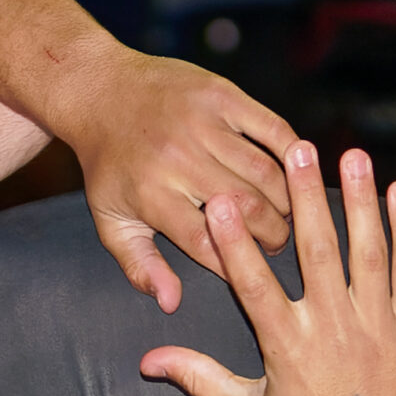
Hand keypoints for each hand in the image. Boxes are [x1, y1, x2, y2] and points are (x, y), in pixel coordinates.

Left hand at [51, 50, 297, 313]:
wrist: (100, 91)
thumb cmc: (109, 166)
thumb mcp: (111, 220)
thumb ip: (140, 265)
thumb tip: (171, 303)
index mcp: (151, 194)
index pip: (207, 244)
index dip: (237, 265)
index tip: (253, 274)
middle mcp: (177, 158)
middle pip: (245, 210)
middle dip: (272, 235)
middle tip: (277, 244)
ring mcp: (200, 123)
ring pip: (265, 173)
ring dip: (287, 200)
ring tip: (286, 215)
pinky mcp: (220, 94)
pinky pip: (273, 128)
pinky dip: (293, 154)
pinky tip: (296, 174)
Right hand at [141, 144, 395, 395]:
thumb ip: (200, 380)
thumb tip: (148, 362)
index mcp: (287, 348)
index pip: (254, 285)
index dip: (238, 241)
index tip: (224, 200)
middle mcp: (333, 330)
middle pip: (317, 251)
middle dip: (306, 197)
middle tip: (298, 150)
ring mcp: (378, 326)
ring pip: (368, 251)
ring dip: (360, 200)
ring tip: (352, 154)